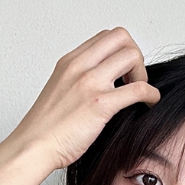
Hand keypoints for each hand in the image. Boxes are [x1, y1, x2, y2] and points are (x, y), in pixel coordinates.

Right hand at [13, 27, 160, 170]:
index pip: (104, 37)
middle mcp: (79, 66)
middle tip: (134, 79)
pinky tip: (150, 104)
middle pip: (121, 37)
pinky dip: (151, 95)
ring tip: (140, 93)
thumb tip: (101, 86)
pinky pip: (139, 89)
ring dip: (143, 73)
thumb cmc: (44, 129)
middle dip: (134, 56)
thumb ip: (78, 83)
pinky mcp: (100, 104)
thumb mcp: (59, 92)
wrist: (33, 147)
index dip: (120, 51)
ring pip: (132, 55)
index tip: (122, 72)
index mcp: (69, 62)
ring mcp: (90, 83)